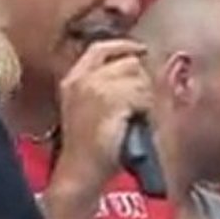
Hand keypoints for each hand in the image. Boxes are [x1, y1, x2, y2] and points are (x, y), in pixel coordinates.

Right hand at [55, 40, 151, 192]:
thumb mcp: (89, 108)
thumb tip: (138, 64)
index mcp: (74, 79)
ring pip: (140, 79)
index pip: (100, 49)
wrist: (80, 172)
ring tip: (134, 118)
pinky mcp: (111, 102)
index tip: (141, 49)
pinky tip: (135, 123)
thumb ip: (109, 85)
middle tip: (138, 106)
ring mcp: (96, 89)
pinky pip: (143, 96)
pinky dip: (146, 110)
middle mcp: (83, 79)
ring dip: (145, 98)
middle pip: (128, 63)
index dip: (124, 46)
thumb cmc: (88, 147)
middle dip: (141, 82)